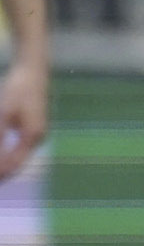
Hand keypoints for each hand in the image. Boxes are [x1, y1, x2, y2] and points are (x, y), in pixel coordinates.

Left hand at [0, 51, 42, 182]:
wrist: (32, 72)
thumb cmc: (17, 90)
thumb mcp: (3, 113)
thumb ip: (0, 136)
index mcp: (32, 137)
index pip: (13, 164)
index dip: (1, 173)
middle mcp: (37, 139)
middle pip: (17, 163)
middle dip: (2, 171)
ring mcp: (37, 134)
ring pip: (18, 157)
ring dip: (4, 164)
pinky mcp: (32, 129)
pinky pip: (18, 148)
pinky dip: (7, 154)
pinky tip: (1, 154)